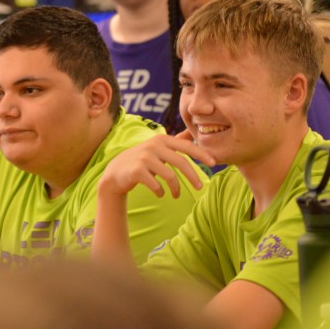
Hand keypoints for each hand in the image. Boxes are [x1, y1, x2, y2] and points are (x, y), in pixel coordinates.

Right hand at [97, 130, 214, 199]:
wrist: (116, 172)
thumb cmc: (141, 161)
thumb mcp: (157, 147)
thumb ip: (174, 141)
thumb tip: (191, 133)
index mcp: (161, 140)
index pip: (186, 146)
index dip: (201, 154)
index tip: (214, 163)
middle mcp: (153, 146)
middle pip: (181, 162)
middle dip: (193, 176)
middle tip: (200, 187)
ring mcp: (144, 158)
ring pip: (169, 176)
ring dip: (176, 189)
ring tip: (176, 195)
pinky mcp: (137, 171)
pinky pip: (156, 185)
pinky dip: (161, 191)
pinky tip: (160, 194)